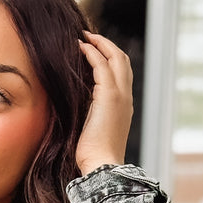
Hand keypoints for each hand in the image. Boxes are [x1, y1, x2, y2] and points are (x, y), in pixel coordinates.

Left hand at [75, 31, 133, 176]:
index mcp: (123, 105)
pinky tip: (81, 47)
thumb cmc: (94, 155)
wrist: (102, 165)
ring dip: (100, 43)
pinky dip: (92, 53)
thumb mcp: (93, 129)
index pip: (121, 73)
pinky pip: (102, 66)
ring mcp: (119, 95)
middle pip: (122, 60)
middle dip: (106, 45)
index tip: (93, 51)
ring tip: (84, 37)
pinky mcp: (109, 96)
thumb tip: (77, 105)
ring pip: (115, 57)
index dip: (109, 58)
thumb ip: (91, 113)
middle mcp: (125, 96)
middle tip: (89, 37)